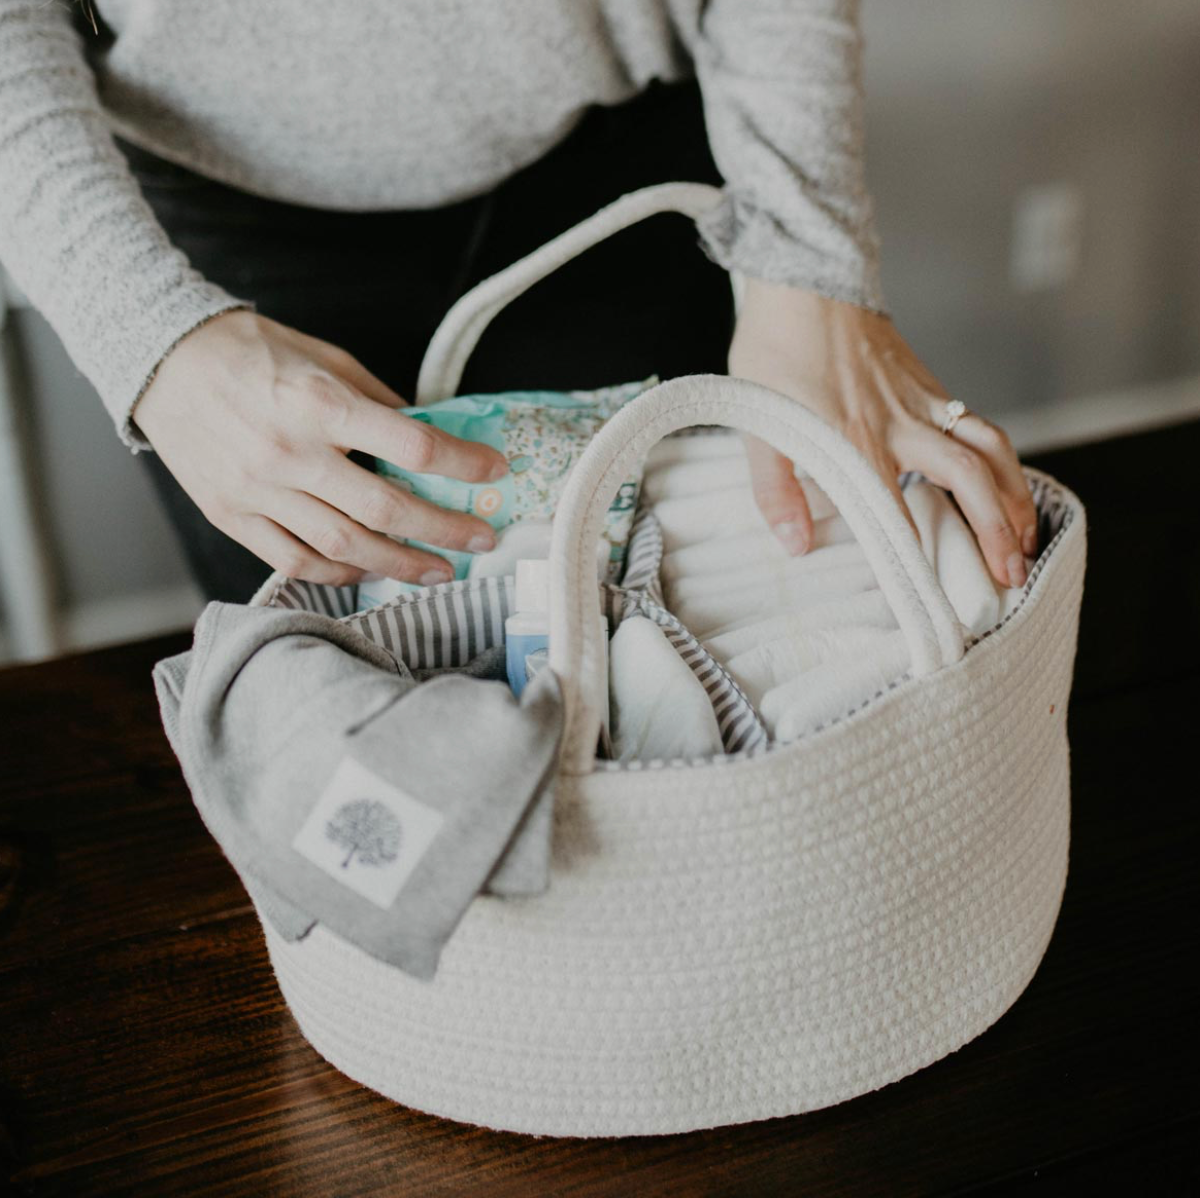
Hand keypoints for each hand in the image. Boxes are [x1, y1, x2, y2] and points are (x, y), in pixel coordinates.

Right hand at [132, 309, 507, 584]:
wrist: (162, 360)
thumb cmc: (251, 353)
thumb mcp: (326, 358)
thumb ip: (379, 402)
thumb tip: (429, 437)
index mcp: (319, 404)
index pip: (410, 446)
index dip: (461, 464)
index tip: (493, 471)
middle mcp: (290, 453)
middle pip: (385, 509)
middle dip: (445, 530)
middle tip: (483, 540)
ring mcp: (258, 491)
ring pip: (345, 547)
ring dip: (402, 564)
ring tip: (441, 570)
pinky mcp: (233, 516)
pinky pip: (296, 561)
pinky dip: (340, 572)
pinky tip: (372, 571)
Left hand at [728, 279, 1038, 590]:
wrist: (803, 278)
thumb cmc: (775, 347)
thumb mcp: (756, 422)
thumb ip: (774, 488)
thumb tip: (795, 545)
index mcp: (854, 441)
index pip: (896, 515)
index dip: (918, 560)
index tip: (934, 601)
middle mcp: (899, 425)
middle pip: (966, 481)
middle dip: (994, 533)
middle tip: (1009, 576)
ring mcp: (921, 402)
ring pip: (987, 450)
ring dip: (1012, 497)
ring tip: (1025, 539)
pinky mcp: (929, 385)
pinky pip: (979, 424)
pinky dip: (1001, 459)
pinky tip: (1003, 484)